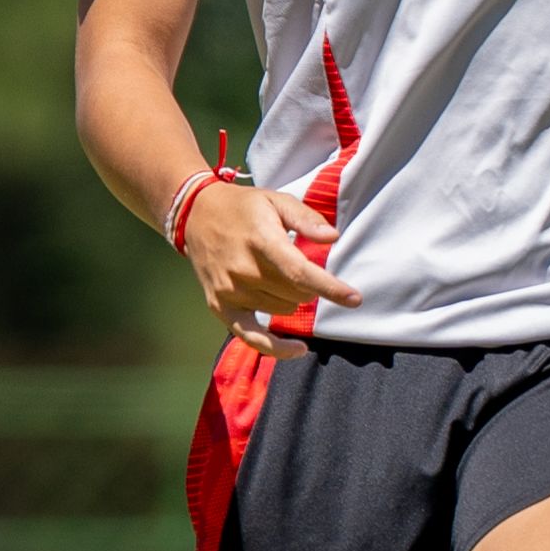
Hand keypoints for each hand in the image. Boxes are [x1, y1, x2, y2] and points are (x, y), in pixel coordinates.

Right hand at [180, 180, 357, 350]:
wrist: (195, 215)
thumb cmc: (243, 208)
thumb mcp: (276, 200)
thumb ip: (305, 218)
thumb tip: (331, 238)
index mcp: (260, 241)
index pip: (300, 273)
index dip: (330, 288)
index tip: (354, 299)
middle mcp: (243, 270)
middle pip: (296, 294)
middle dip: (309, 284)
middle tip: (298, 264)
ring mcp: (230, 291)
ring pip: (282, 310)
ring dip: (292, 298)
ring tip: (279, 276)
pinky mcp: (221, 307)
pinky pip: (252, 338)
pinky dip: (277, 348)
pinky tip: (299, 349)